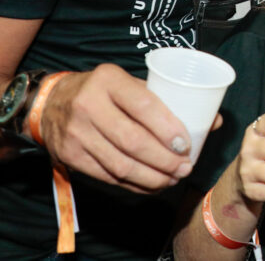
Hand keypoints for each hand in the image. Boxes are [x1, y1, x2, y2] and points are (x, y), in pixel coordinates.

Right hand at [39, 64, 194, 193]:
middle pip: (134, 141)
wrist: (49, 102)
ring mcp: (76, 133)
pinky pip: (107, 176)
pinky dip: (133, 184)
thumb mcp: (128, 83)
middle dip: (165, 160)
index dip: (167, 128)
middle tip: (185, 168)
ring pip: (121, 164)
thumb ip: (166, 99)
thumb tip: (215, 121)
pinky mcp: (70, 156)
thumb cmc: (102, 91)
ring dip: (152, 177)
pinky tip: (150, 184)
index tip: (186, 144)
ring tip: (172, 179)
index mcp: (108, 80)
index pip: (144, 105)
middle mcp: (89, 104)